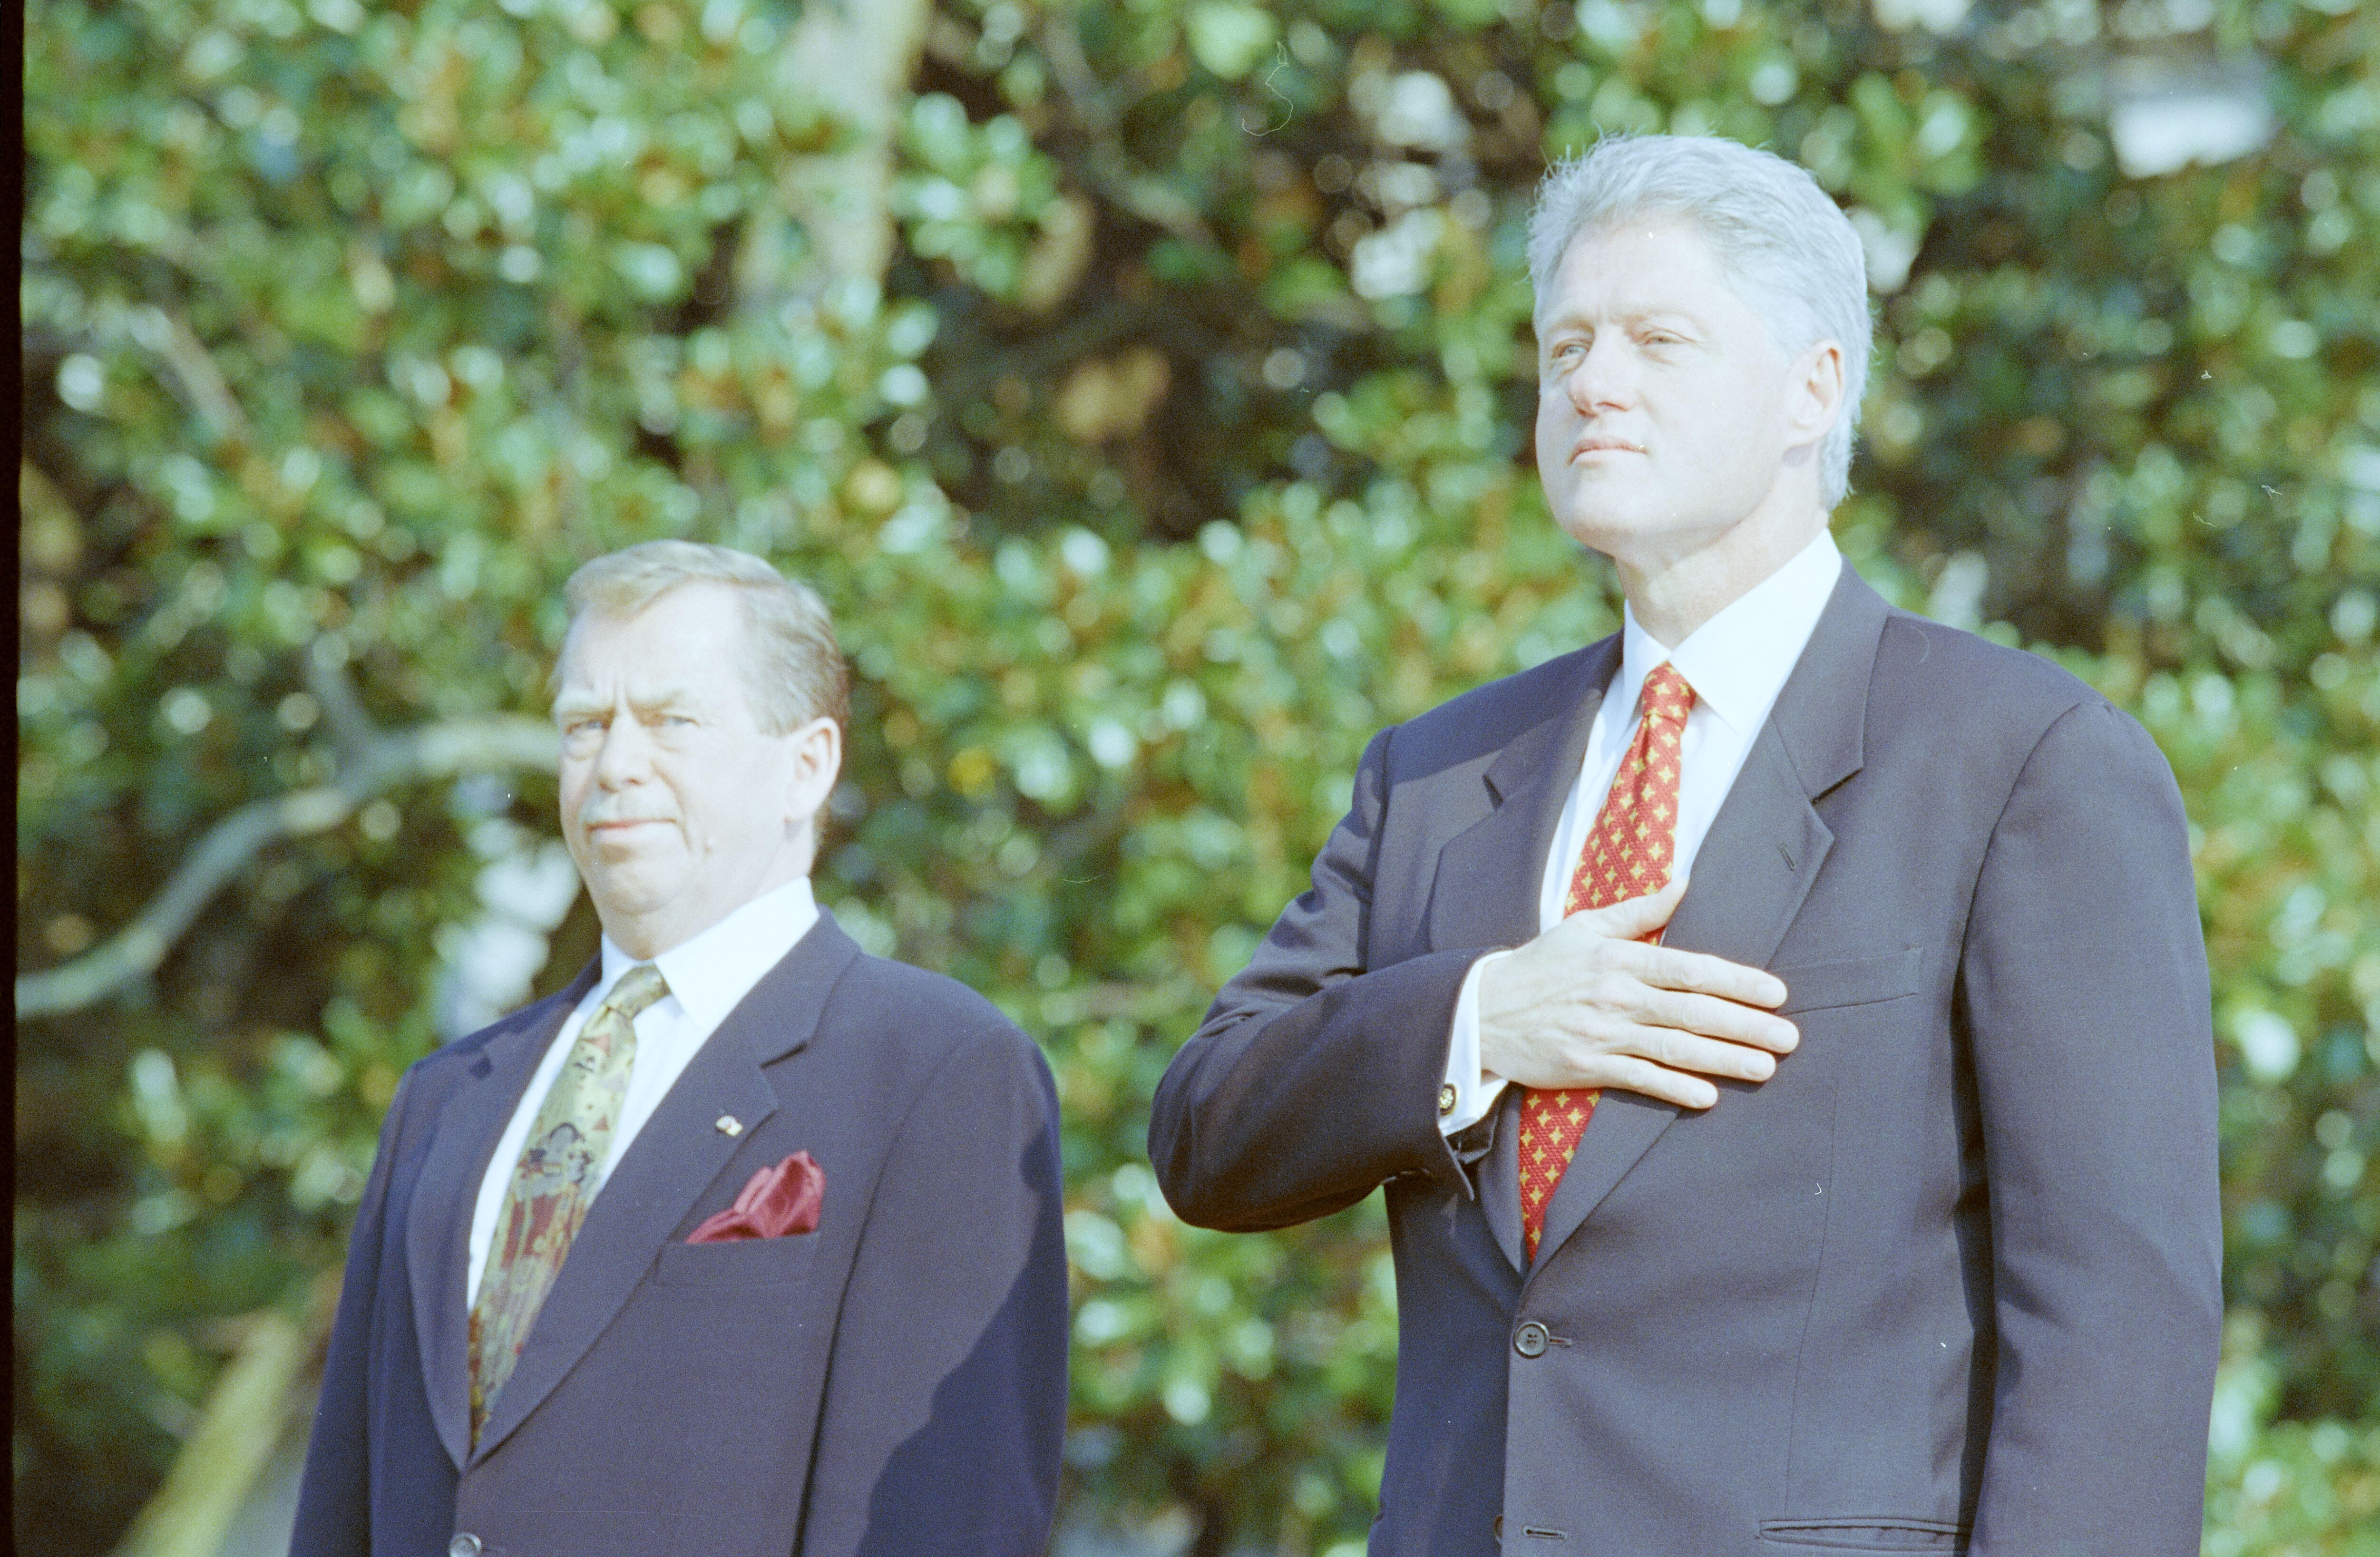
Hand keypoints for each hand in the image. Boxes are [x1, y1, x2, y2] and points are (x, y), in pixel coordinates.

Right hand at [1477, 876, 1795, 1109]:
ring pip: (1675, 1048)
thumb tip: (1684, 882)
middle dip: (1746, 1025)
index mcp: (1620, 957)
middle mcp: (1616, 996)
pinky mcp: (1587, 1066)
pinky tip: (1707, 1096)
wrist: (1483, 1010)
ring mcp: (1603, 1034)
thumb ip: (1640, 910)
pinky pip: (1640, 1079)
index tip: (1776, 993)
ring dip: (1724, 1059)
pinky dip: (1674, 1089)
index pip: (1690, 968)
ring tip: (1765, 1067)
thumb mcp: (1585, 925)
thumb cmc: (1540, 965)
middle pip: (1693, 1011)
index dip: (1737, 981)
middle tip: (1789, 1037)